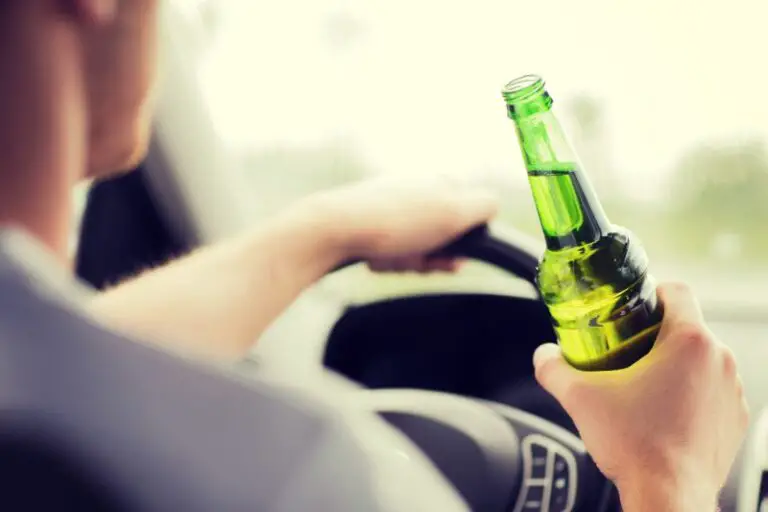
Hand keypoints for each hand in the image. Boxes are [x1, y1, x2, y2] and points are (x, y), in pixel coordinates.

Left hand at [302, 176, 499, 272]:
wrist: (332, 229)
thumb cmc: (394, 221)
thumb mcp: (453, 211)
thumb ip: (484, 206)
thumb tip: (492, 207)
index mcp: (440, 181)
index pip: (471, 218)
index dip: (464, 242)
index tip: (452, 257)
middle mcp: (418, 189)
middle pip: (442, 238)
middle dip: (431, 257)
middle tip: (414, 259)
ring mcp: (392, 205)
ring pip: (416, 248)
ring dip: (408, 261)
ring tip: (389, 259)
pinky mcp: (369, 223)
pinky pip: (391, 252)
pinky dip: (387, 261)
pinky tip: (374, 260)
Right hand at [532, 283, 748, 511]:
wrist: (668, 497)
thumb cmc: (635, 446)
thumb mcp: (580, 398)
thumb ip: (553, 368)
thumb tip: (543, 355)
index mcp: (690, 342)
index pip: (677, 290)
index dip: (650, 290)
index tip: (632, 306)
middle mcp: (720, 361)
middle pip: (688, 325)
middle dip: (656, 333)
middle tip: (625, 349)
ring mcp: (733, 391)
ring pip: (702, 358)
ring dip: (676, 363)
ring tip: (644, 384)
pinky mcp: (736, 418)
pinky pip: (713, 390)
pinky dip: (692, 393)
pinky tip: (663, 410)